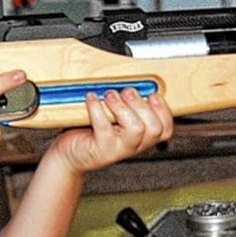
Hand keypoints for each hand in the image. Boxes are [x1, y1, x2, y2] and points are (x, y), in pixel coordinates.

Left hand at [48, 88, 173, 174]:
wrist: (70, 154)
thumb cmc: (92, 133)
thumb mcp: (115, 118)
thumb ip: (128, 104)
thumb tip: (132, 82)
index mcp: (142, 138)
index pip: (165, 128)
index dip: (163, 110)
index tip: (152, 94)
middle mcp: (134, 146)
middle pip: (154, 128)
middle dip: (142, 104)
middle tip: (127, 92)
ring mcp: (119, 149)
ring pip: (136, 129)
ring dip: (123, 106)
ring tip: (109, 95)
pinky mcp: (101, 149)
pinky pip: (104, 127)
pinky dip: (97, 107)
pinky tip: (91, 98)